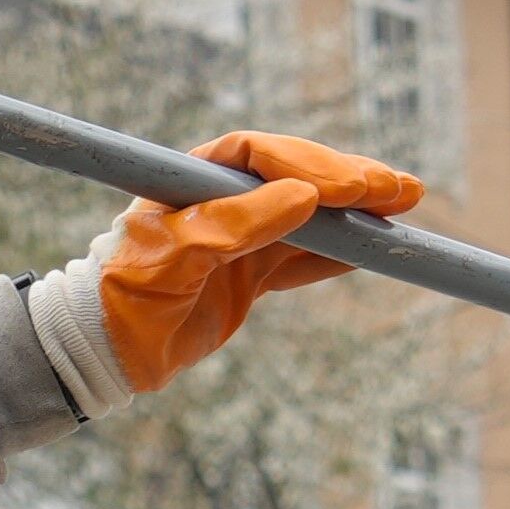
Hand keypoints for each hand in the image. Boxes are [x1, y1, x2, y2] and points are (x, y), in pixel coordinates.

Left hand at [98, 127, 424, 389]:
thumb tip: (303, 197)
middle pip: (295, 178)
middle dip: (349, 182)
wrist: (106, 353)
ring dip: (354, 214)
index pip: (258, 155)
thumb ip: (235, 225)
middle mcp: (221, 199)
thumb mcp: (174, 258)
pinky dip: (337, 255)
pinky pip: (303, 259)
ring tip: (403, 206)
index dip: (307, 164)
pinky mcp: (250, 274)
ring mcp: (240, 236)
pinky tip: (373, 250)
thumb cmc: (125, 296)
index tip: (347, 186)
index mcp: (193, 178)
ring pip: (308, 216)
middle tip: (399, 189)